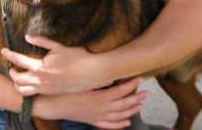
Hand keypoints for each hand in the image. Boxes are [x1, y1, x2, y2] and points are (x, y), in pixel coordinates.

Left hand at [1, 35, 112, 94]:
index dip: (9, 54)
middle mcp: (39, 80)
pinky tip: (30, 81)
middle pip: (16, 78)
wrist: (90, 73)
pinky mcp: (49, 93)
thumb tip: (27, 37)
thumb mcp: (58, 46)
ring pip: (22, 90)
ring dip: (17, 83)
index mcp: (39, 67)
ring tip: (18, 75)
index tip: (4, 50)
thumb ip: (41, 41)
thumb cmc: (76, 58)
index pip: (18, 60)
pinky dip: (26, 88)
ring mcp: (44, 89)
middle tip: (11, 64)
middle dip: (11, 71)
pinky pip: (32, 94)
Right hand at [34, 76, 148, 127]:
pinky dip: (119, 125)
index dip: (131, 84)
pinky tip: (127, 122)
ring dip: (132, 111)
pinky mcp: (93, 121)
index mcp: (100, 98)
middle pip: (124, 104)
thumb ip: (98, 81)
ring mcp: (98, 117)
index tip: (140, 77)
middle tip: (147, 93)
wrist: (54, 106)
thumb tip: (112, 76)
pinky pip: (109, 126)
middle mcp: (102, 109)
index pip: (120, 91)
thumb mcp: (81, 83)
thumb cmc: (66, 91)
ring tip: (141, 106)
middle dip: (136, 98)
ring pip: (119, 116)